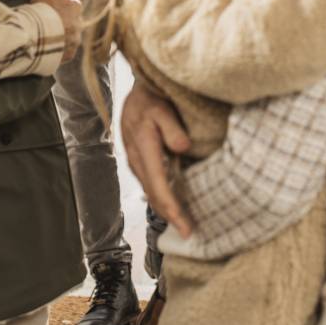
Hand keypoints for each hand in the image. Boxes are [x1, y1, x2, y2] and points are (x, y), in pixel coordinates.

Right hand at [30, 0, 82, 63]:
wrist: (40, 35)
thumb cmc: (43, 8)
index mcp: (75, 6)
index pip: (65, 4)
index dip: (53, 5)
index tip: (43, 8)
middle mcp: (79, 24)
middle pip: (66, 20)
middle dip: (57, 21)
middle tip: (41, 22)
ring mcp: (74, 40)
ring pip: (65, 36)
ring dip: (57, 36)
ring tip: (42, 36)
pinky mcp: (68, 54)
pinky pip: (62, 51)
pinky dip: (56, 50)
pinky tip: (46, 48)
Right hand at [121, 83, 194, 236]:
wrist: (135, 90)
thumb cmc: (151, 96)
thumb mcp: (162, 107)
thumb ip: (172, 127)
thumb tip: (183, 147)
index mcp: (143, 149)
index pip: (159, 187)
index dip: (173, 210)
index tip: (186, 228)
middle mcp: (136, 159)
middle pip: (154, 196)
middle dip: (171, 217)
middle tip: (190, 233)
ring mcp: (135, 161)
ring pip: (151, 192)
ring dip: (166, 209)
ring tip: (183, 224)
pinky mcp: (138, 159)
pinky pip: (150, 184)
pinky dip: (162, 197)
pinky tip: (173, 204)